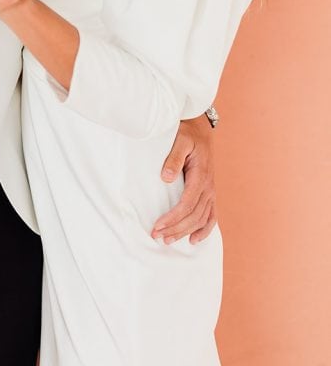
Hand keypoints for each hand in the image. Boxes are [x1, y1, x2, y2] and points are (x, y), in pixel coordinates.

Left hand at [151, 115, 216, 244]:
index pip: (186, 204)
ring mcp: (211, 191)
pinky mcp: (210, 192)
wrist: (200, 129)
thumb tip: (165, 178)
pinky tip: (194, 240)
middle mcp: (208, 187)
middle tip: (157, 237)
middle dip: (176, 229)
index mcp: (200, 176)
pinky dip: (205, 230)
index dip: (173, 218)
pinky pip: (211, 216)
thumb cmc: (188, 134)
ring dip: (185, 232)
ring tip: (168, 240)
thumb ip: (174, 158)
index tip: (157, 226)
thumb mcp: (180, 141)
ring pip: (201, 219)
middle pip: (193, 216)